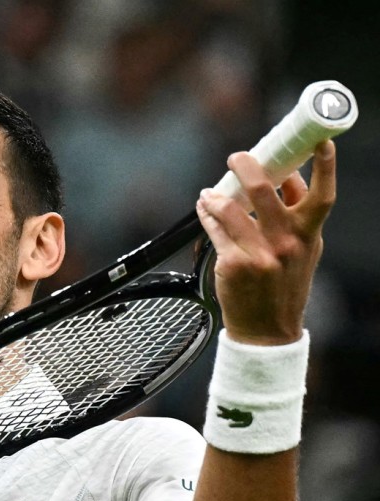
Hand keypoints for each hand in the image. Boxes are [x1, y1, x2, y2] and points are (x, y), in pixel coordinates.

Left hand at [195, 141, 336, 345]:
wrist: (268, 330)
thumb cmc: (283, 285)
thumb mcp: (303, 251)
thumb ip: (296, 216)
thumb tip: (288, 177)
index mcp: (309, 235)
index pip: (322, 196)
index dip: (324, 167)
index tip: (319, 143)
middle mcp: (287, 243)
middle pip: (265, 192)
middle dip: (248, 168)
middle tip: (237, 157)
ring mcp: (260, 254)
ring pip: (231, 209)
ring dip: (217, 196)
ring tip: (210, 192)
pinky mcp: (234, 264)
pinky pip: (215, 230)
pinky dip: (207, 215)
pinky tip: (204, 208)